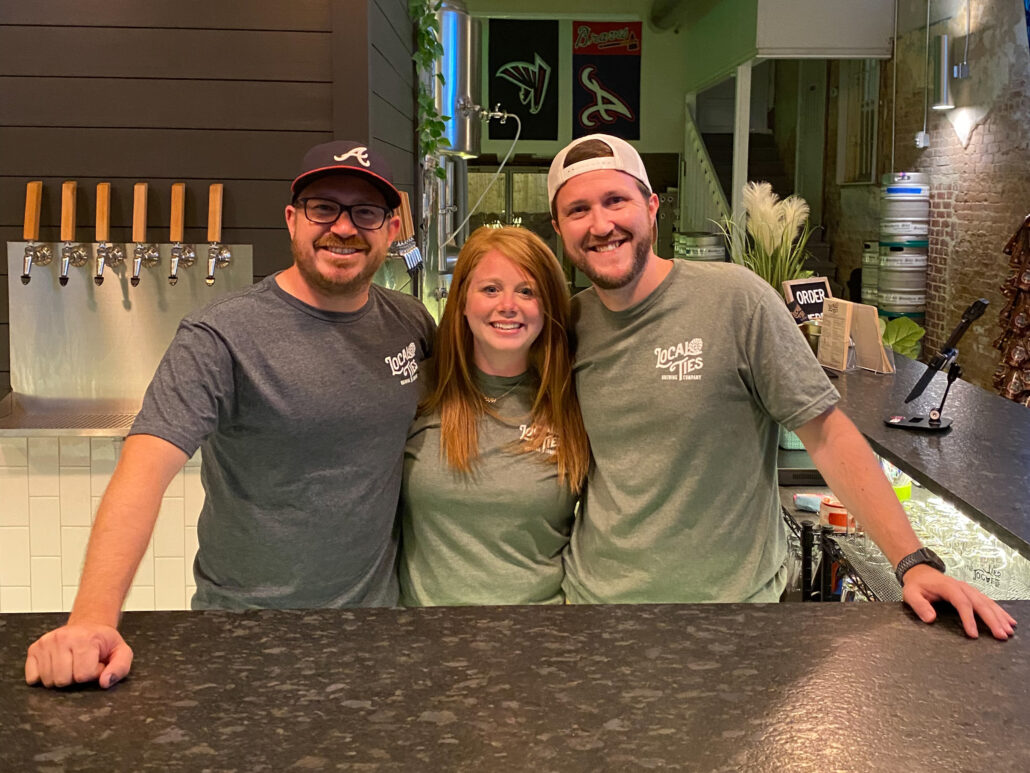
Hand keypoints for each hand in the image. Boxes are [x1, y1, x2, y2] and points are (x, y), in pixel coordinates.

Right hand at [25, 623, 132, 688]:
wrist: (89, 626)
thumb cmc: (103, 642)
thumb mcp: (121, 652)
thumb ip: (119, 668)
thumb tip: (104, 682)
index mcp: (85, 639)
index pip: (83, 675)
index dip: (92, 674)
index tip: (96, 664)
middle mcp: (63, 638)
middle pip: (62, 680)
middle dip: (75, 678)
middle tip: (82, 665)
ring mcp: (46, 643)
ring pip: (48, 680)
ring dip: (61, 678)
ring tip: (71, 665)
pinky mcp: (34, 648)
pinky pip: (32, 677)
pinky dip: (44, 677)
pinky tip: (56, 666)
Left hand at [901, 564, 1017, 639]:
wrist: (920, 572)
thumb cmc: (917, 585)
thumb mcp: (911, 594)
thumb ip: (919, 605)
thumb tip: (930, 619)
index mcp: (948, 587)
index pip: (961, 603)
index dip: (968, 618)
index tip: (973, 634)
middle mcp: (962, 587)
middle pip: (980, 603)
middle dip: (992, 620)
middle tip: (1000, 635)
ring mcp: (969, 590)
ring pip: (987, 603)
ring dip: (999, 617)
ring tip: (1008, 630)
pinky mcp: (972, 593)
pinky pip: (988, 602)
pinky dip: (999, 611)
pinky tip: (1008, 620)